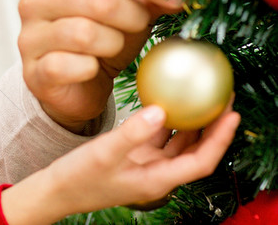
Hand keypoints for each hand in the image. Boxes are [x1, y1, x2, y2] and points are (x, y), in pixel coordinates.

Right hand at [1, 103, 240, 224]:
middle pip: (196, 151)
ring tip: (203, 97)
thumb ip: (132, 132)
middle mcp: (157, 174)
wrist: (56, 190)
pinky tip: (168, 101)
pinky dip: (168, 121)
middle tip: (224, 97)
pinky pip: (159, 137)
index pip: (201, 161)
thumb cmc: (78, 178)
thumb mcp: (104, 153)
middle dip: (213, 127)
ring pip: (180, 144)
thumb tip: (160, 110)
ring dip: (194, 123)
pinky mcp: (134, 156)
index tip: (231, 114)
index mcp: (157, 180)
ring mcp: (146, 165)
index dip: (220, 139)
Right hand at [18, 0, 182, 132]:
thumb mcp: (128, 8)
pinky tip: (92, 69)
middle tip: (142, 26)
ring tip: (113, 48)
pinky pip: (69, 66)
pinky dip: (90, 69)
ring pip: (84, 33)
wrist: (76, 84)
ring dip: (113, 44)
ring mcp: (29, 35)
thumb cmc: (103, 38)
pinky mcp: (32, 71)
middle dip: (133, 16)